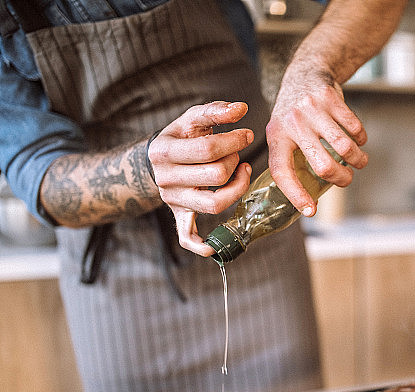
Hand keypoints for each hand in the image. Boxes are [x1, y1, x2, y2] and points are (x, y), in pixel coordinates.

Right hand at [148, 101, 253, 255]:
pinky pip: (186, 236)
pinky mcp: (179, 215)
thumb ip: (215, 111)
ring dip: (236, 189)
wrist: (157, 160)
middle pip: (215, 175)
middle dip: (234, 161)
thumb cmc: (181, 136)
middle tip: (238, 153)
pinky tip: (213, 250)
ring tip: (242, 173)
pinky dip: (199, 245)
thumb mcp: (192, 119)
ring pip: (213, 204)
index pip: (208, 149)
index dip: (235, 141)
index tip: (247, 134)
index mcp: (164, 151)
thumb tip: (241, 109)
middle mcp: (166, 179)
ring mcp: (173, 200)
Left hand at [266, 72, 367, 215]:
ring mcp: (311, 109)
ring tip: (360, 162)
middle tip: (347, 181)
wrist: (305, 73)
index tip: (310, 210)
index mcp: (276, 136)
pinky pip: (354, 127)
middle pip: (322, 164)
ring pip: (344, 147)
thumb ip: (292, 159)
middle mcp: (292, 122)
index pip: (282, 171)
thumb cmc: (295, 114)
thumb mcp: (283, 132)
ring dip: (358, 160)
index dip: (295, 193)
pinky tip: (359, 141)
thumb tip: (306, 200)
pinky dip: (361, 139)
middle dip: (341, 179)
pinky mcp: (330, 97)